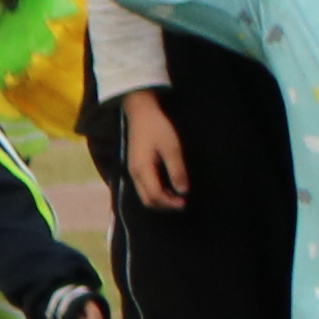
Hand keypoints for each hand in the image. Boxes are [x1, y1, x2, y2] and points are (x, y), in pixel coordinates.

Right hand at [114, 91, 188, 211]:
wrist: (141, 112)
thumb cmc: (158, 128)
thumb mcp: (172, 148)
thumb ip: (177, 170)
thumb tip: (183, 191)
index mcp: (142, 169)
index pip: (155, 195)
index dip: (170, 203)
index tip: (185, 203)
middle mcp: (134, 173)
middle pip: (147, 200)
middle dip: (165, 206)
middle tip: (182, 204)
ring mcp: (133, 170)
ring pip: (144, 195)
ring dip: (161, 200)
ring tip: (178, 198)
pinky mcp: (135, 167)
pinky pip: (144, 187)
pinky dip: (156, 193)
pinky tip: (169, 188)